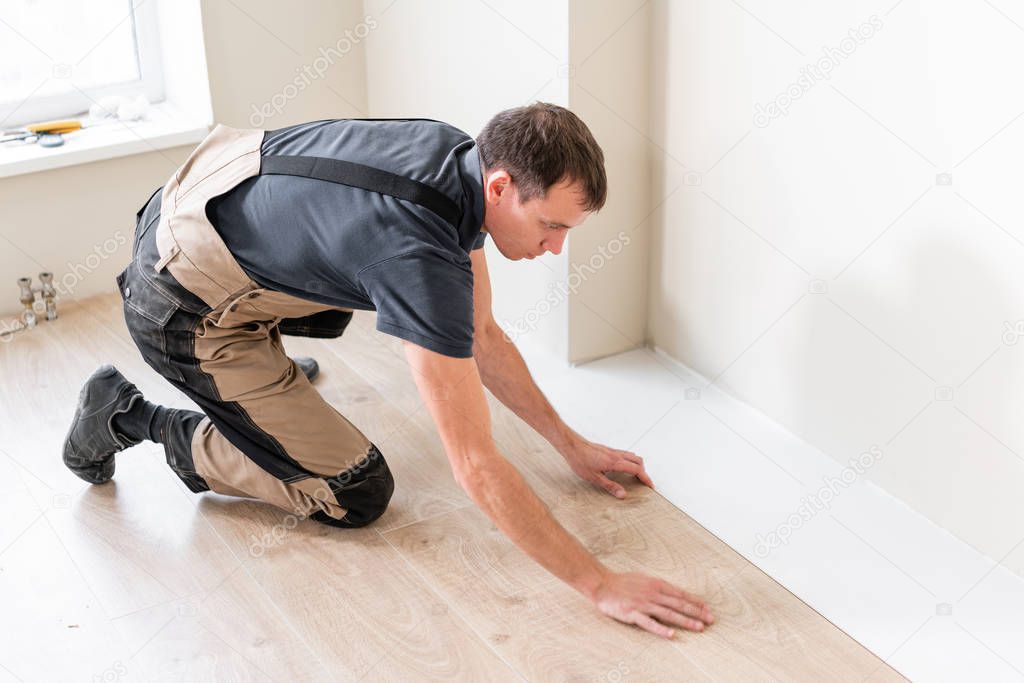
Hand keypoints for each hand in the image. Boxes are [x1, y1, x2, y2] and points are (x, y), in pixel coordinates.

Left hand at [560, 433, 653, 497]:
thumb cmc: (580, 460)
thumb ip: (610, 486)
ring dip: (637, 465)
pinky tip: (621, 468)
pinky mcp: (607, 450)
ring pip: (631, 455)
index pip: (637, 469)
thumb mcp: (594, 478)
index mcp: (615, 462)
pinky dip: (629, 461)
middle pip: (638, 460)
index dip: (646, 478)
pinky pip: (624, 454)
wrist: (571, 445)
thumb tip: (623, 494)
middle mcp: (616, 454)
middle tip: (643, 482)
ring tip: (634, 476)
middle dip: (643, 472)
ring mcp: (612, 451)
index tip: (651, 486)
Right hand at [592, 571, 714, 637]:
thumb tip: (675, 593)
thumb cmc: (623, 582)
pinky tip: (672, 635)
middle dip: (697, 612)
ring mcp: (643, 604)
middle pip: (679, 604)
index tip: (708, 609)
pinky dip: (661, 629)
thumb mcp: (645, 579)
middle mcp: (653, 594)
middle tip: (711, 620)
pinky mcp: (633, 614)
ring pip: (668, 614)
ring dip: (685, 621)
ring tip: (699, 627)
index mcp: (656, 584)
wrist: (603, 584)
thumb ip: (659, 587)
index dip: (696, 602)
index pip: (681, 594)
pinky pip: (649, 623)